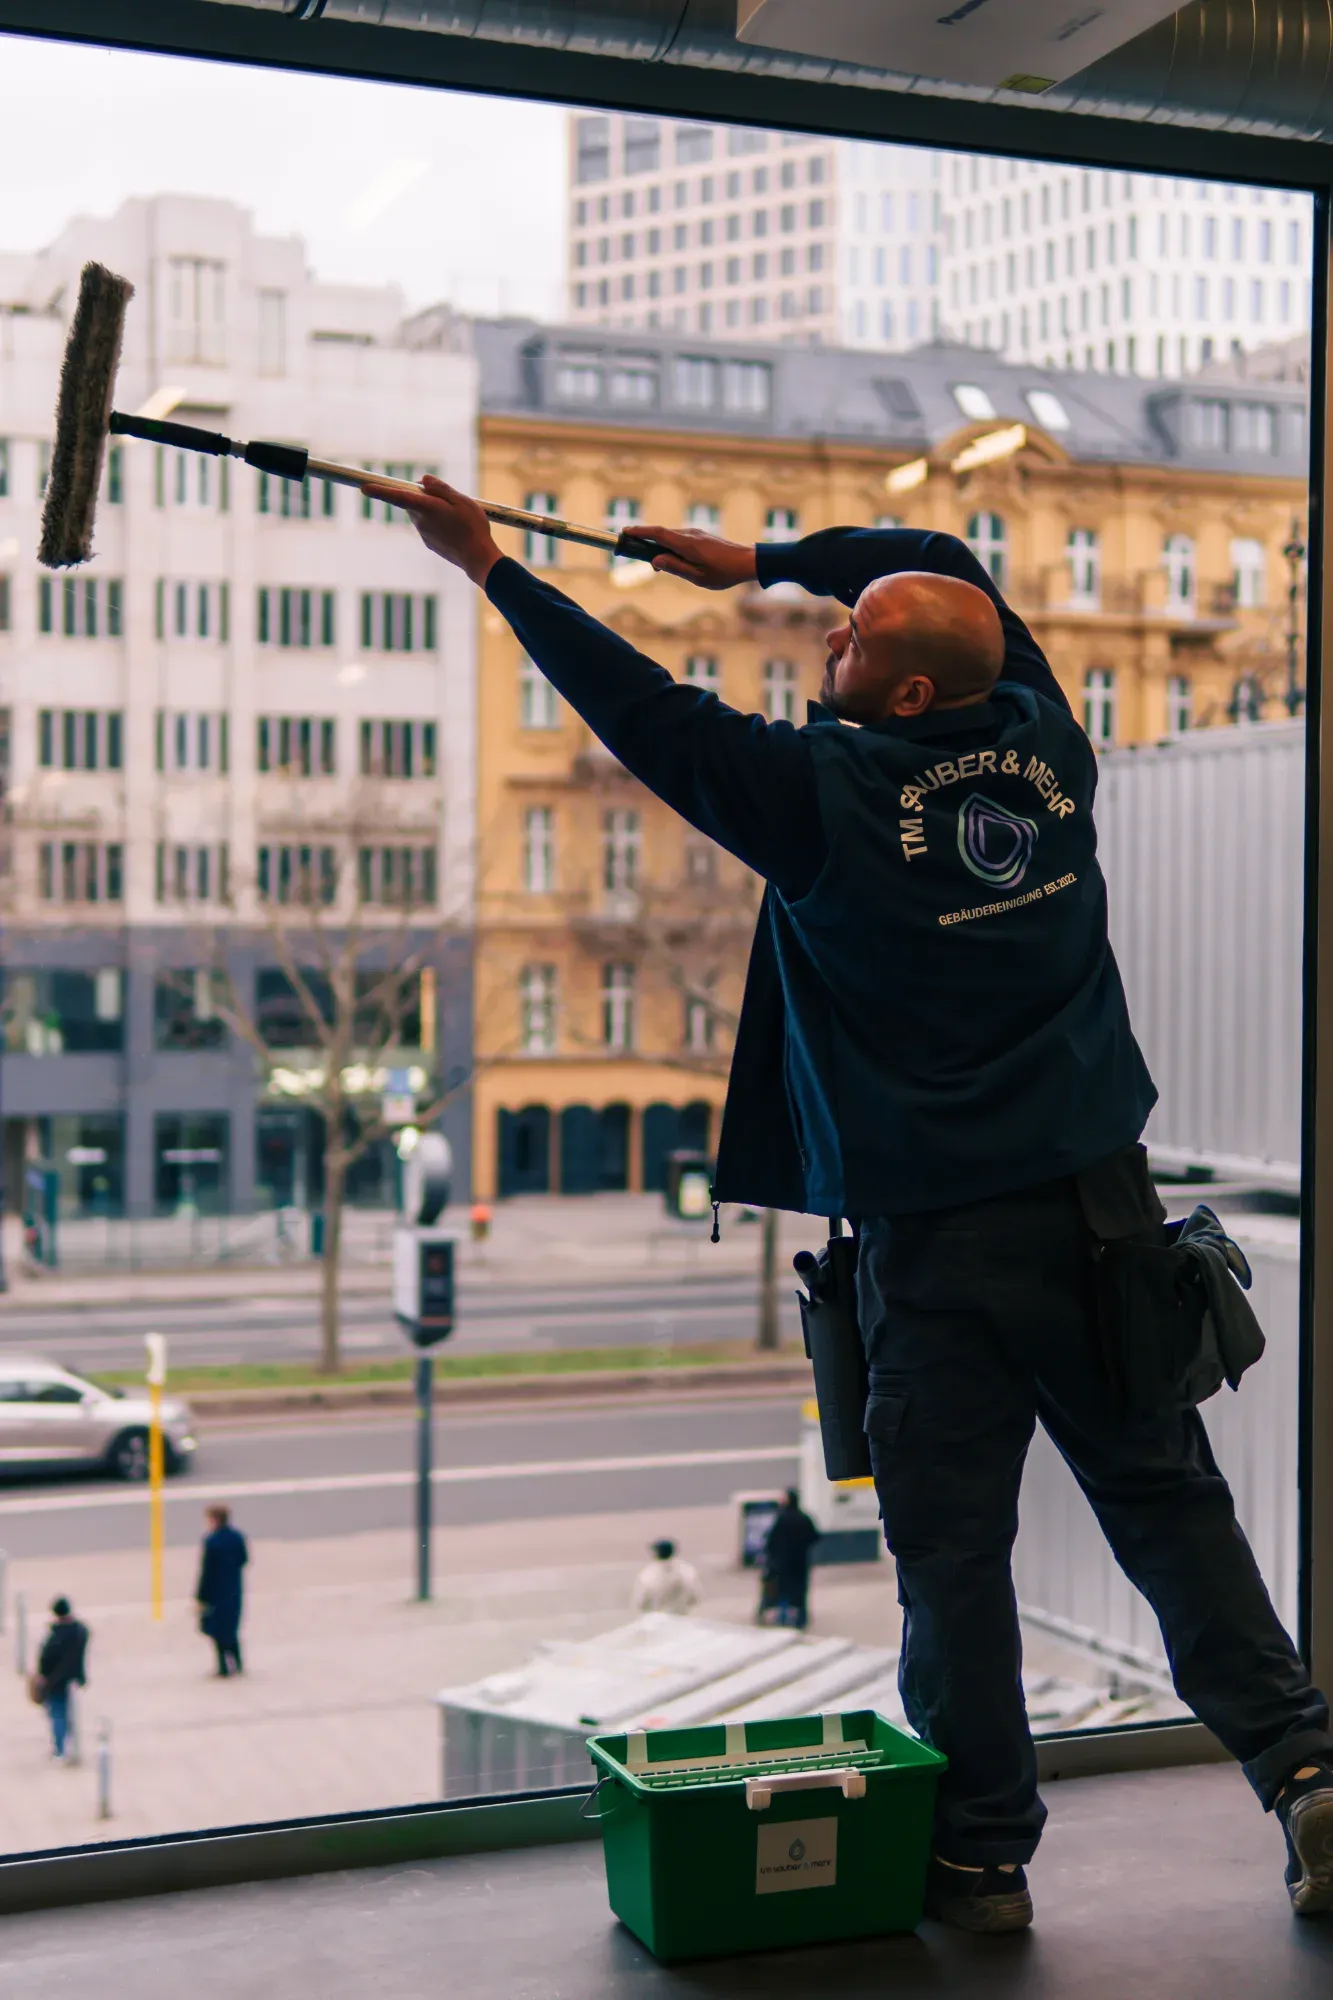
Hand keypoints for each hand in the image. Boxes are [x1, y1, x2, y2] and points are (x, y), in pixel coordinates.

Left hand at [359, 473, 501, 586]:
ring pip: (421, 514)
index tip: (364, 488)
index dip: (380, 491)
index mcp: (428, 508)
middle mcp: (421, 521)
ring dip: (432, 510)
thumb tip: (422, 480)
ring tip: (457, 517)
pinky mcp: (429, 543)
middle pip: (412, 501)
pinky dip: (437, 523)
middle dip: (423, 496)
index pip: (398, 496)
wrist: (478, 559)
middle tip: (448, 498)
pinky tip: (455, 529)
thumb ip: (440, 489)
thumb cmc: (473, 527)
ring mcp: (424, 534)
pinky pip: (428, 526)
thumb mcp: (462, 501)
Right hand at [634, 525, 756, 590]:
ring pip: (670, 537)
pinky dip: (670, 547)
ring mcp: (696, 533)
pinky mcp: (700, 536)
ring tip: (658, 567)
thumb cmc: (724, 573)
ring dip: (659, 547)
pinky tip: (673, 561)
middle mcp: (690, 534)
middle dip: (646, 542)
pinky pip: (679, 539)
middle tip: (634, 553)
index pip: (658, 533)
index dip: (640, 531)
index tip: (625, 531)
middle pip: (662, 534)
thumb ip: (675, 568)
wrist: (747, 562)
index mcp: (688, 544)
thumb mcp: (698, 577)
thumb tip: (655, 561)